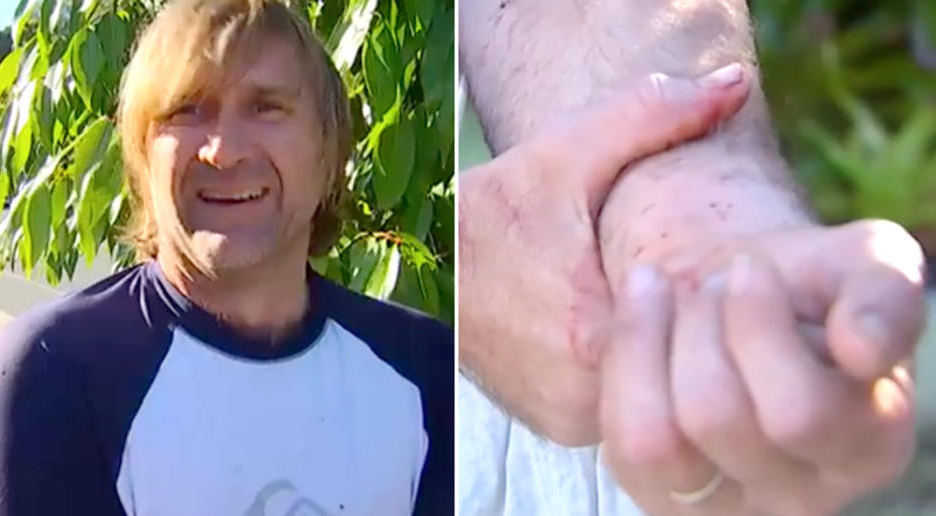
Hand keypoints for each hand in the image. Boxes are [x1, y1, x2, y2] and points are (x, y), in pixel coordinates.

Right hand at [459, 64, 750, 444]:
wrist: (430, 265)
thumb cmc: (495, 211)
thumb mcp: (567, 155)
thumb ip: (653, 117)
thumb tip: (736, 83)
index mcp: (590, 332)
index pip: (703, 339)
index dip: (730, 300)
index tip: (731, 265)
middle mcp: (580, 396)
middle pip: (685, 373)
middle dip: (703, 329)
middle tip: (707, 282)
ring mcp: (568, 419)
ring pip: (660, 399)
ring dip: (673, 357)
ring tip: (672, 306)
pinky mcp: (557, 427)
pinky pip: (626, 410)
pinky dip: (640, 376)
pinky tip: (638, 334)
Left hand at [598, 222, 924, 514]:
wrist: (735, 297)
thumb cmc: (806, 286)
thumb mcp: (862, 265)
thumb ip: (883, 293)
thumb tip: (861, 348)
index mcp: (869, 443)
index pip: (798, 411)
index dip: (755, 323)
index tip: (751, 266)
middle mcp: (804, 494)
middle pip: (714, 416)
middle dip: (700, 323)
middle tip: (716, 286)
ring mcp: (728, 504)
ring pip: (656, 440)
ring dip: (650, 343)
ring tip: (678, 302)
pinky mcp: (664, 500)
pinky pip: (621, 441)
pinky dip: (623, 360)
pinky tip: (644, 317)